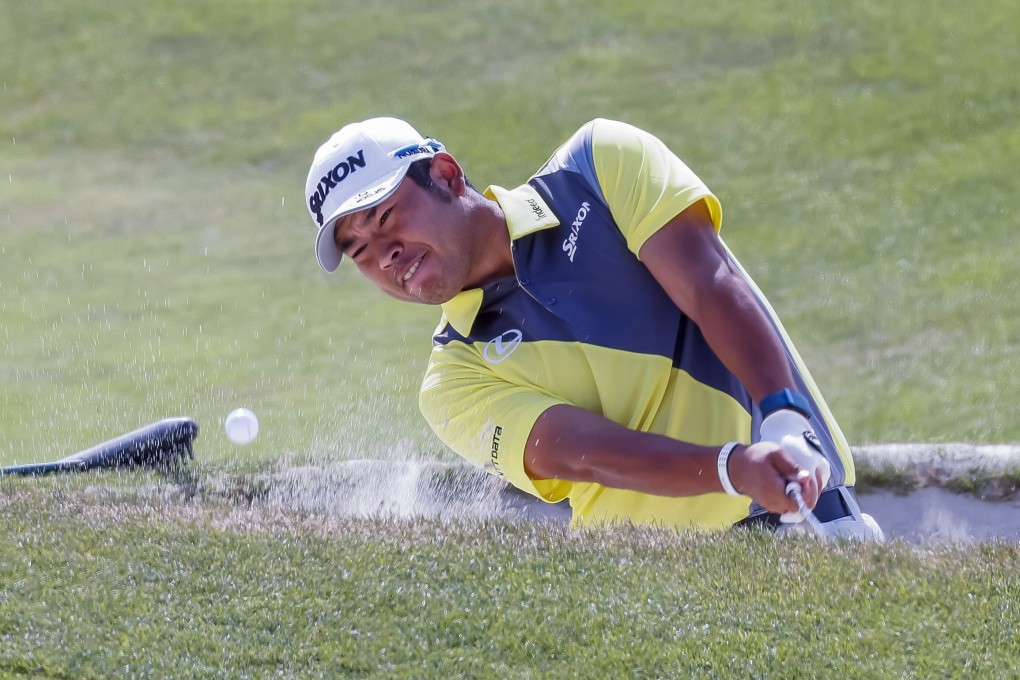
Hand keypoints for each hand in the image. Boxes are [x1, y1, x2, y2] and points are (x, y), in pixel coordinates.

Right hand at [759, 407, 830, 521]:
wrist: (735, 467)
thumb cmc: (754, 457)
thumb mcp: (774, 454)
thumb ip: (792, 467)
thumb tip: (807, 477)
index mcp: (774, 491)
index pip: (801, 503)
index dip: (809, 491)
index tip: (807, 475)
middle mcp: (774, 503)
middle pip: (803, 506)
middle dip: (809, 491)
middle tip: (807, 474)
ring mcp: (773, 506)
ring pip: (798, 505)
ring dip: (804, 492)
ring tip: (800, 476)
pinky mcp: (773, 505)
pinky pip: (791, 503)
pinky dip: (796, 493)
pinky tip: (794, 480)